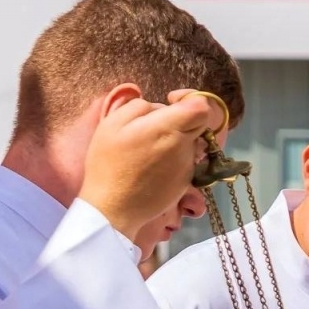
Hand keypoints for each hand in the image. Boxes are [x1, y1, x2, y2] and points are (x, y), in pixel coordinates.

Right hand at [77, 88, 225, 240]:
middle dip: (181, 118)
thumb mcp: (112, 124)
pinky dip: (171, 159)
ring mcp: (186, 166)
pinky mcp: (185, 182)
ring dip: (173, 140)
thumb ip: (139, 106)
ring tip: (146, 151)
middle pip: (197, 123)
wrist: (114, 209)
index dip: (190, 99)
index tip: (172, 101)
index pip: (201, 107)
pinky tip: (149, 168)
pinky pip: (183, 161)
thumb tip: (158, 107)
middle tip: (156, 126)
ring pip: (189, 142)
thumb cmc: (108, 164)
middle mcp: (183, 146)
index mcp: (167, 128)